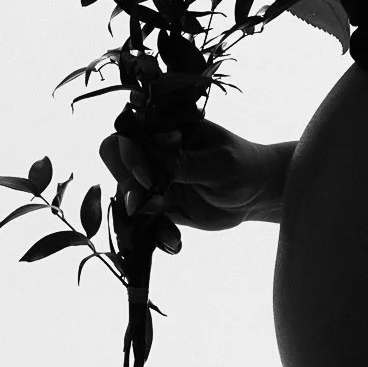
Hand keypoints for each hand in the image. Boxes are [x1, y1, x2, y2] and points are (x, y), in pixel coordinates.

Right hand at [100, 118, 275, 231]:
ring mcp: (151, 175)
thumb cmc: (242, 168)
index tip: (149, 178)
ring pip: (123, 191)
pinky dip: (150, 230)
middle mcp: (153, 148)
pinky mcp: (155, 202)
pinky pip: (139, 217)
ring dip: (137, 210)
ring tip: (168, 224)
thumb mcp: (220, 165)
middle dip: (125, 182)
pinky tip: (174, 239)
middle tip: (144, 202)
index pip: (129, 131)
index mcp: (167, 126)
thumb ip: (189, 164)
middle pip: (114, 157)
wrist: (253, 195)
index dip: (130, 154)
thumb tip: (160, 163)